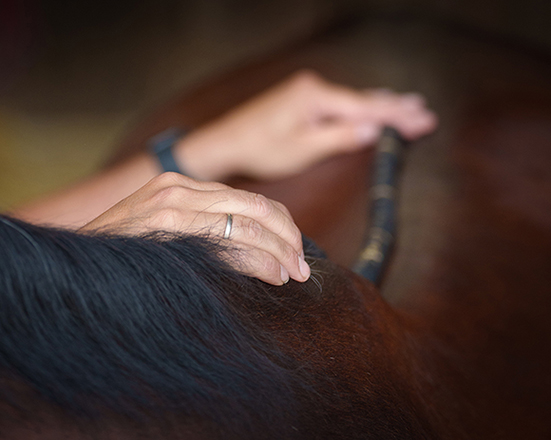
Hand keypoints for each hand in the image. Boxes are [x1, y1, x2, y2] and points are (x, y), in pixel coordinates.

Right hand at [79, 172, 309, 285]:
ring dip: (278, 251)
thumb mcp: (162, 232)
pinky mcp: (167, 229)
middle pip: (255, 206)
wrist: (74, 268)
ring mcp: (172, 206)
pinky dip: (258, 260)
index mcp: (181, 186)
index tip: (294, 248)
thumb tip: (251, 248)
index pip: (246, 198)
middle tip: (303, 266)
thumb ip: (201, 229)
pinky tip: (273, 275)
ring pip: (247, 224)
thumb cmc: (123, 255)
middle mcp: (179, 189)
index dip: (279, 223)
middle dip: (286, 237)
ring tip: (294, 275)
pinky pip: (228, 243)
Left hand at [176, 70, 437, 180]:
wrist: (226, 143)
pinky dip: (359, 106)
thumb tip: (374, 129)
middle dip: (395, 108)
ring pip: (352, 99)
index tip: (423, 121)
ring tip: (408, 104)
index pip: (366, 107)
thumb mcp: (303, 149)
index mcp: (316, 96)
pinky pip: (339, 102)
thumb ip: (340, 137)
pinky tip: (370, 104)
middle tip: (425, 113)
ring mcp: (307, 91)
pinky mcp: (301, 100)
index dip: (396, 116)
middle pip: (363, 99)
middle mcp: (314, 87)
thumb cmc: (260, 149)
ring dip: (380, 105)